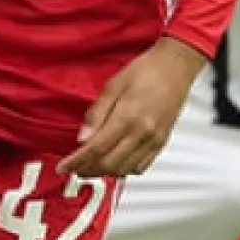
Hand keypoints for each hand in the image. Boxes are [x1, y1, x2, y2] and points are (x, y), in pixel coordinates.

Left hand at [57, 37, 206, 177]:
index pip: (96, 148)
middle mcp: (142, 133)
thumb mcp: (113, 85)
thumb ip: (97, 113)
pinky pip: (141, 167)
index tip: (64, 167)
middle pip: (109, 164)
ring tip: (91, 166)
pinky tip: (115, 162)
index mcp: (127, 117)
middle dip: (88, 170)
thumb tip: (82, 138)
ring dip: (105, 172)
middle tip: (74, 167)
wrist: (175, 67)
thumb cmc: (145, 71)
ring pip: (125, 170)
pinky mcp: (161, 143)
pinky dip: (125, 170)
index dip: (77, 161)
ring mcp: (154, 141)